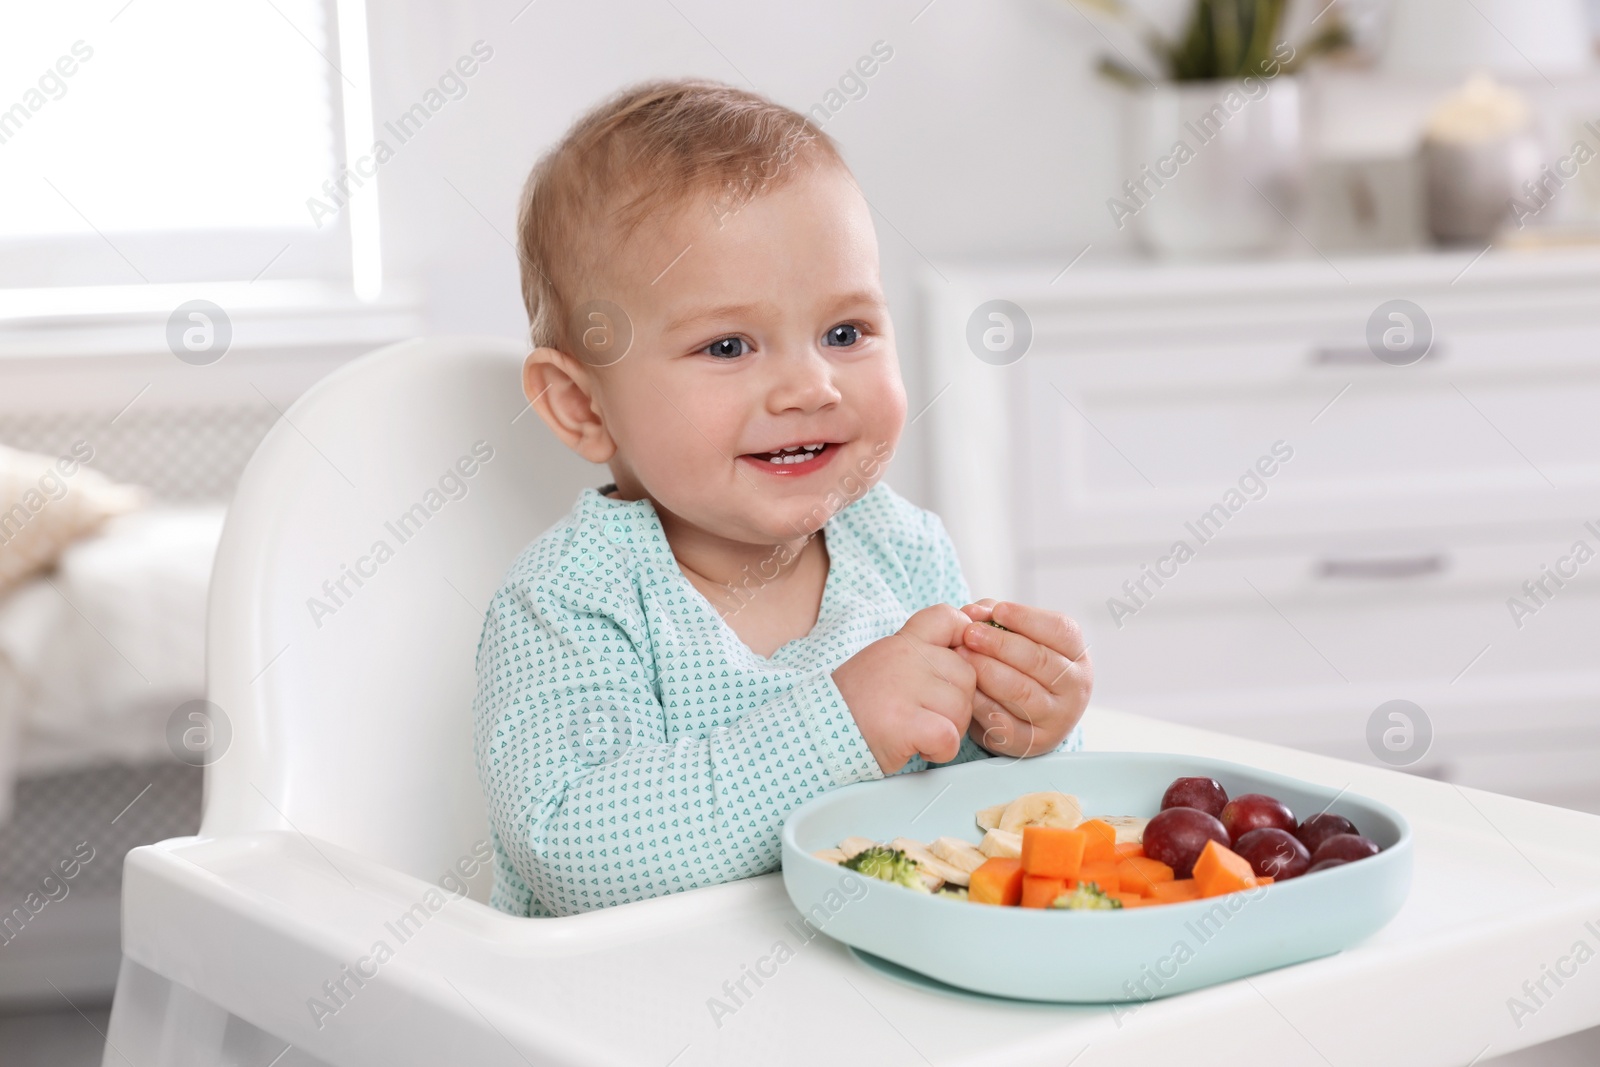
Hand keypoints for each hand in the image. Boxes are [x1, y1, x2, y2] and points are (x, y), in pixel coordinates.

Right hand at [833, 604, 976, 773]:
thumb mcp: (885, 664)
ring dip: (949, 729)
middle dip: (958, 704)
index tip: (956, 664)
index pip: (948, 618)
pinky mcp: (904, 723)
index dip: (964, 639)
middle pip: (967, 674)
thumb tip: (965, 652)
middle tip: (930, 716)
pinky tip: (920, 749)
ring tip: (920, 733)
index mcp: (902, 642)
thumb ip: (919, 656)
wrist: (816, 732)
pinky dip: (941, 750)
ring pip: (962, 708)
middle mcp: (905, 658)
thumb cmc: (856, 706)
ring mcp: (904, 688)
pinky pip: (949, 736)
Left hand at [956, 600, 1091, 758]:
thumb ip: (994, 617)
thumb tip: (973, 612)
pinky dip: (981, 703)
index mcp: (1076, 654)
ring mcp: (1058, 718)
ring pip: (1023, 692)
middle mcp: (1075, 687)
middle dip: (1000, 644)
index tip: (997, 611)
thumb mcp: (1013, 637)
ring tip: (961, 655)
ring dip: (988, 671)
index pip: (1060, 631)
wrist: (1020, 716)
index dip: (1027, 618)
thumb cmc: (1017, 665)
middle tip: (970, 634)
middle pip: (1039, 660)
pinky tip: (965, 688)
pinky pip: (1005, 721)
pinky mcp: (1034, 743)